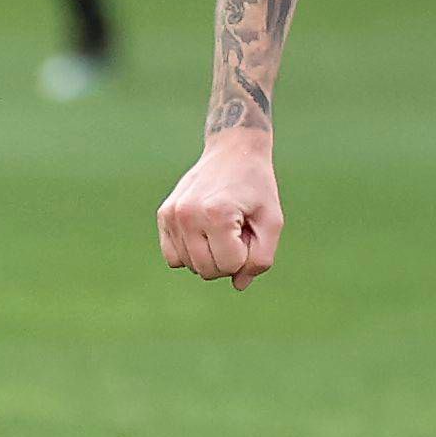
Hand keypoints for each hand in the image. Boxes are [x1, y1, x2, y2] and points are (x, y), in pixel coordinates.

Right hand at [159, 134, 285, 288]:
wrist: (233, 152)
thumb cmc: (257, 187)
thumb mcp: (272, 221)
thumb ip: (260, 258)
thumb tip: (238, 285)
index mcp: (217, 214)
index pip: (229, 266)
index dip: (245, 256)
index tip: (250, 231)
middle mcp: (187, 215)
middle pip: (207, 270)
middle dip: (228, 260)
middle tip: (238, 230)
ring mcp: (171, 215)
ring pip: (189, 266)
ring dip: (210, 256)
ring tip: (222, 228)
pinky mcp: (163, 215)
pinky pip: (173, 257)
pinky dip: (190, 254)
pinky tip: (205, 234)